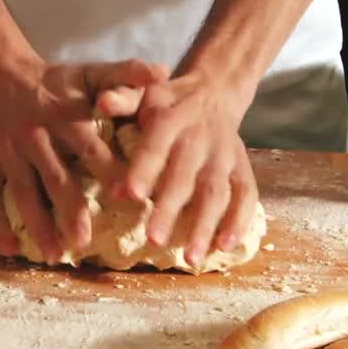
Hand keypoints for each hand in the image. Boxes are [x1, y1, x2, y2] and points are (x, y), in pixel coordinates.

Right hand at [0, 56, 167, 263]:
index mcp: (65, 116)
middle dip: (70, 210)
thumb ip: (126, 74)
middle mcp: (35, 135)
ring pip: (22, 192)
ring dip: (37, 225)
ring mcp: (8, 151)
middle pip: (55, 177)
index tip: (131, 197)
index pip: (90, 147)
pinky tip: (8, 248)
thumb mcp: (90, 73)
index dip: (111, 171)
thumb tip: (164, 73)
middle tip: (85, 241)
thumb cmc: (56, 81)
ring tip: (55, 255)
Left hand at [98, 71, 258, 268]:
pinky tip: (224, 246)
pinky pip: (246, 195)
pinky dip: (239, 220)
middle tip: (154, 240)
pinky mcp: (242, 166)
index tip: (131, 195)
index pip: (156, 146)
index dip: (144, 170)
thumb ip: (123, 100)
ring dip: (204, 225)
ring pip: (216, 192)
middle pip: (185, 177)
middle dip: (170, 210)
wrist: (214, 91)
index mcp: (171, 119)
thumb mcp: (144, 93)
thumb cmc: (168, 101)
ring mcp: (224, 155)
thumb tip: (102, 103)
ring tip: (190, 257)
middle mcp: (200, 138)